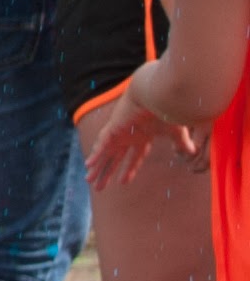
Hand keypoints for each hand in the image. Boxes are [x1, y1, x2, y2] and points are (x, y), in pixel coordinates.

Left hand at [84, 89, 198, 188]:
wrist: (155, 92)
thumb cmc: (166, 109)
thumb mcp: (176, 131)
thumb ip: (182, 142)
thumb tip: (192, 152)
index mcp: (142, 136)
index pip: (134, 157)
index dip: (128, 169)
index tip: (123, 182)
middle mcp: (128, 136)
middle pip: (114, 159)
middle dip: (107, 173)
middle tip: (99, 187)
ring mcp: (119, 132)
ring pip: (105, 154)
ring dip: (97, 168)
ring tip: (89, 181)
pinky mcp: (113, 128)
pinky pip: (102, 144)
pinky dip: (95, 154)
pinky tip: (88, 165)